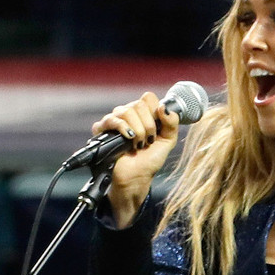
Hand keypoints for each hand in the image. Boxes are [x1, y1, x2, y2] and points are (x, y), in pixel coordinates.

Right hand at [91, 91, 181, 227]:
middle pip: (138, 104)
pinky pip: (112, 119)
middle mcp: (128, 114)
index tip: (157, 129)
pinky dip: (123, 128)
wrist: (136, 177)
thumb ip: (172, 122)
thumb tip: (164, 107)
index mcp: (143, 114)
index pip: (148, 98)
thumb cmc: (150, 160)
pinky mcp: (103, 129)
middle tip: (148, 140)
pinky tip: (129, 138)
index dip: (155, 112)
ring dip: (138, 130)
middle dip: (148, 125)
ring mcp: (115, 120)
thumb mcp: (168, 141)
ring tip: (138, 144)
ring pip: (126, 111)